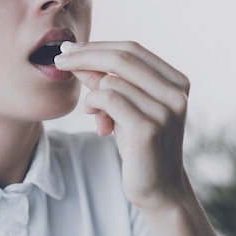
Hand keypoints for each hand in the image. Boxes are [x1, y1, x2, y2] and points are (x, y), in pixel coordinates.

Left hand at [54, 41, 190, 210]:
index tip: (69, 48)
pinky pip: (108, 99)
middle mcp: (176, 93)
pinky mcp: (148, 129)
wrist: (159, 189)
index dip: (98, 46)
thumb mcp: (123, 107)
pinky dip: (94, 104)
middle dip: (85, 56)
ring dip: (92, 94)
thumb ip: (104, 80)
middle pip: (122, 57)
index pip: (132, 49)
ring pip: (112, 80)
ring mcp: (165, 111)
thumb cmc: (140, 145)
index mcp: (176, 82)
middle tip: (60, 60)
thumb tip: (74, 54)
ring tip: (95, 112)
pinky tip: (98, 121)